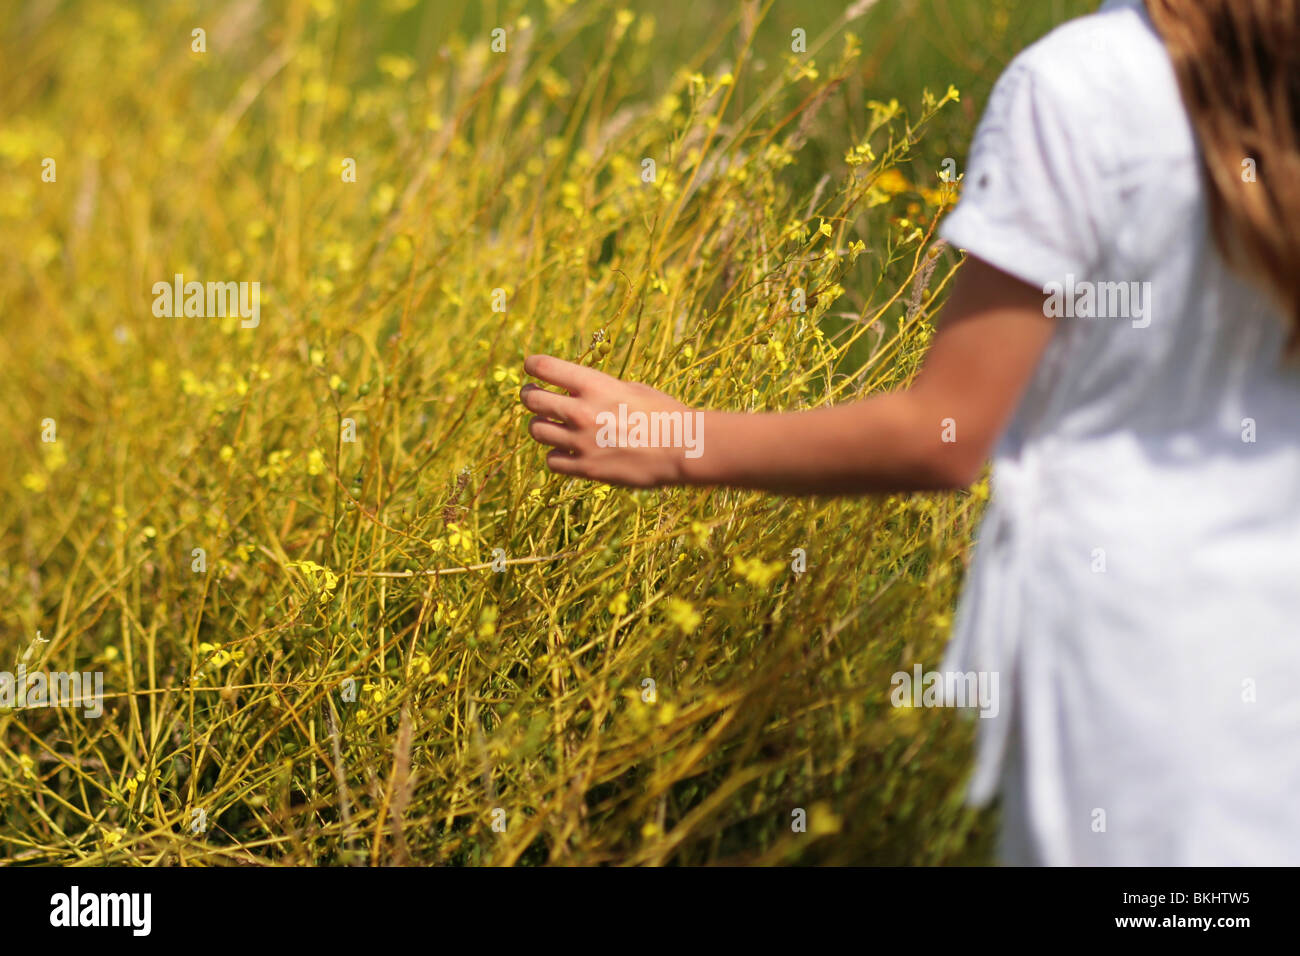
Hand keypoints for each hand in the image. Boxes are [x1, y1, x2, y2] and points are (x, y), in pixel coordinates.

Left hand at [520, 354, 701, 487]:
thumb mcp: (632, 389)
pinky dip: (556, 455)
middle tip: (532, 396)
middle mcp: (583, 411)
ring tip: (550, 426)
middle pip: (532, 400)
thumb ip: (600, 388)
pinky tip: (566, 451)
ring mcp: (582, 442)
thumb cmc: (665, 413)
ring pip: (537, 430)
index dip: (533, 365)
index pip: (544, 367)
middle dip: (530, 396)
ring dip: (541, 426)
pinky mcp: (587, 469)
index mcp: (595, 385)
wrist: (684, 448)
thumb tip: (577, 388)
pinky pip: (552, 461)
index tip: (532, 368)